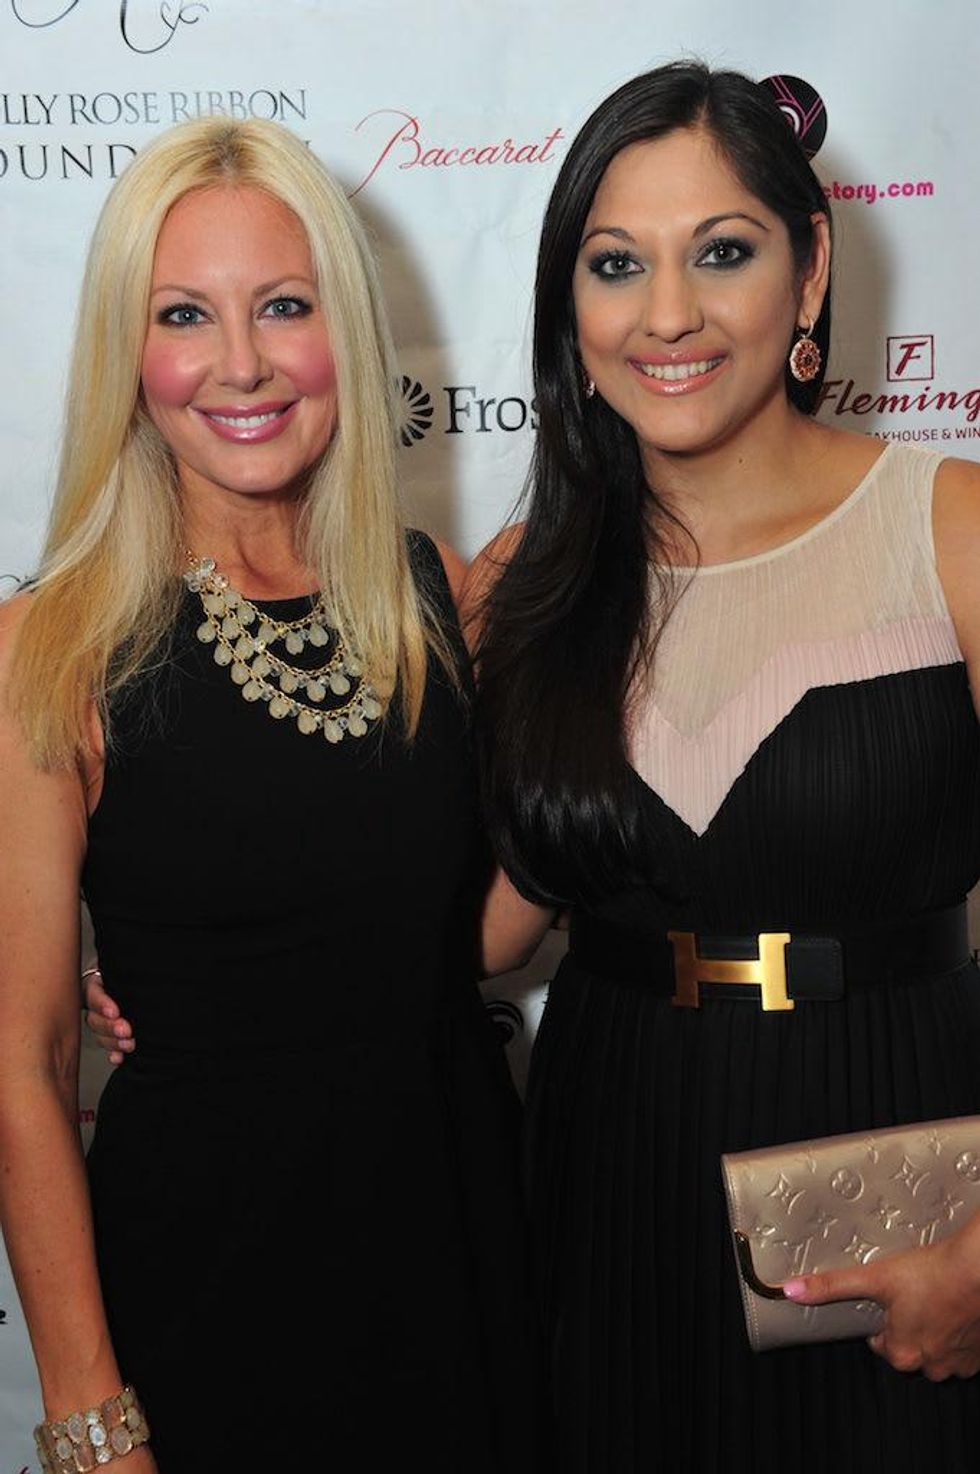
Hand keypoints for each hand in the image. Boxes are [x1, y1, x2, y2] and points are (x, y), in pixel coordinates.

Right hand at [82, 967, 134, 1064]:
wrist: (144, 973)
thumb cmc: (134, 966)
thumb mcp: (124, 963)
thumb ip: (125, 968)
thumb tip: (138, 964)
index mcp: (96, 983)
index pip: (93, 993)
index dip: (102, 1004)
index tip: (115, 1011)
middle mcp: (97, 1003)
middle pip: (94, 1018)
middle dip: (110, 1026)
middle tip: (126, 1030)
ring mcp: (103, 1019)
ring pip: (100, 1034)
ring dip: (113, 1042)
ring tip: (128, 1044)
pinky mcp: (113, 1033)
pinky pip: (109, 1046)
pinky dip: (114, 1053)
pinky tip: (119, 1058)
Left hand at [783, 1212, 979, 1379]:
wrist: (979, 1270)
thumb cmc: (930, 1274)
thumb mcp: (873, 1276)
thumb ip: (831, 1285)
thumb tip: (790, 1291)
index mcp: (902, 1353)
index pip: (881, 1344)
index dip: (881, 1319)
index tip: (886, 1301)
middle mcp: (932, 1365)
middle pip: (909, 1349)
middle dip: (907, 1327)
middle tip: (911, 1296)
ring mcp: (960, 1361)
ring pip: (938, 1353)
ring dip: (934, 1332)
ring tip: (933, 1299)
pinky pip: (964, 1350)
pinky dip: (958, 1333)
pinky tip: (953, 1307)